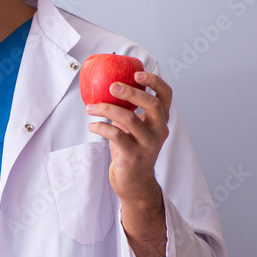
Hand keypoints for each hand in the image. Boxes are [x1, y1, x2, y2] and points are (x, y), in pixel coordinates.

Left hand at [87, 71, 169, 256]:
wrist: (133, 183)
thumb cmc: (129, 149)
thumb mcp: (131, 127)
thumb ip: (127, 108)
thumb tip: (106, 83)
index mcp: (160, 121)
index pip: (166, 96)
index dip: (155, 82)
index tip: (137, 73)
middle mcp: (159, 132)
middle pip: (153, 105)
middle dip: (132, 93)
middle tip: (111, 87)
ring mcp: (148, 145)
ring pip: (130, 120)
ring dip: (106, 110)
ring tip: (90, 107)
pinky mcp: (134, 157)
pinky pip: (117, 136)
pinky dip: (101, 127)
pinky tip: (91, 125)